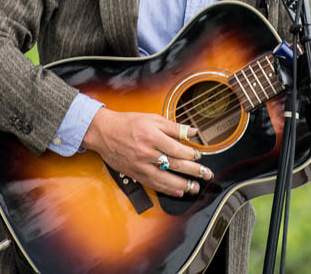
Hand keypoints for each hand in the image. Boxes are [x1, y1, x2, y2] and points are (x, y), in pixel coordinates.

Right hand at [80, 108, 213, 197]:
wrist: (104, 132)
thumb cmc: (128, 123)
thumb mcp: (152, 118)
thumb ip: (173, 127)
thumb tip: (192, 132)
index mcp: (152, 136)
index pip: (177, 149)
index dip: (191, 154)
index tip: (199, 155)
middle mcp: (146, 152)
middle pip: (174, 164)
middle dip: (193, 171)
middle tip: (206, 174)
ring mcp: (140, 165)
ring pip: (165, 179)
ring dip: (182, 185)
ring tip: (195, 187)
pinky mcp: (135, 174)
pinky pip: (154, 184)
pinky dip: (167, 189)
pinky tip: (177, 191)